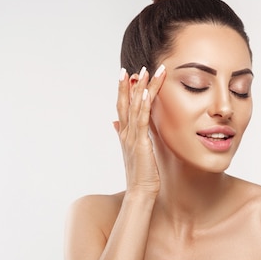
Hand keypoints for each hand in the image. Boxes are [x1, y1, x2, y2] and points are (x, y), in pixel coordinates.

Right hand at [114, 65, 165, 195]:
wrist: (140, 191)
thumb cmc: (141, 174)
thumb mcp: (133, 151)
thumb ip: (124, 135)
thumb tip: (115, 123)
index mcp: (125, 134)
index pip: (123, 107)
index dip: (123, 90)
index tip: (125, 74)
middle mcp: (125, 132)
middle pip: (124, 103)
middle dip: (128, 84)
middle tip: (130, 67)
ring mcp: (131, 137)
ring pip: (134, 107)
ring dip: (140, 88)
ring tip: (145, 71)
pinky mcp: (140, 142)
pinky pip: (141, 119)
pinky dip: (142, 105)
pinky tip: (145, 92)